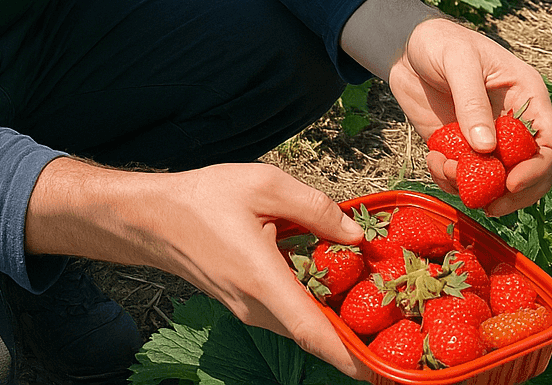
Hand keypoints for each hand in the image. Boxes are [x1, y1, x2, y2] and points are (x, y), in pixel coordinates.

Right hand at [154, 163, 372, 377]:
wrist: (154, 219)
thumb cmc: (205, 198)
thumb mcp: (265, 185)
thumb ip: (314, 207)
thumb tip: (354, 233)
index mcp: (264, 280)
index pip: (316, 333)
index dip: (354, 358)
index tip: (387, 373)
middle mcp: (257, 307)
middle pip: (315, 333)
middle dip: (355, 335)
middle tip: (397, 320)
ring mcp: (249, 311)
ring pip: (301, 324)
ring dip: (333, 318)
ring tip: (372, 298)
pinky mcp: (244, 304)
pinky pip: (286, 313)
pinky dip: (312, 305)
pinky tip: (330, 280)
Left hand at [389, 17, 551, 215]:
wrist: (405, 47)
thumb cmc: (440, 42)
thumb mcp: (459, 61)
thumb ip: (472, 102)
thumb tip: (486, 148)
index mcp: (526, 96)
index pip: (549, 143)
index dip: (537, 169)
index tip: (511, 184)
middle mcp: (511, 122)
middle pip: (530, 172)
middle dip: (512, 194)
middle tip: (487, 204)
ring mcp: (485, 137)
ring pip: (495, 180)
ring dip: (474, 187)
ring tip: (446, 169)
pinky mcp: (459, 146)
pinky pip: (463, 175)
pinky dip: (449, 178)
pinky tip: (433, 160)